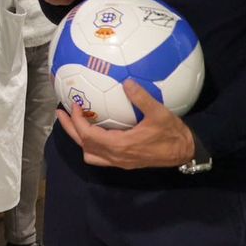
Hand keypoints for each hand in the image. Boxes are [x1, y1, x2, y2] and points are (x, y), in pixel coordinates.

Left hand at [56, 81, 195, 169]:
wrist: (185, 152)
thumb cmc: (172, 134)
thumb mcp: (159, 113)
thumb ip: (141, 98)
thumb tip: (127, 82)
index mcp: (120, 146)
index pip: (88, 135)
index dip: (77, 120)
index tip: (73, 105)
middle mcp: (116, 157)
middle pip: (84, 146)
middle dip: (70, 129)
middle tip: (60, 114)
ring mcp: (119, 162)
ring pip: (90, 155)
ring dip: (80, 140)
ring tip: (75, 124)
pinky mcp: (125, 163)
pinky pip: (100, 157)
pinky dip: (92, 145)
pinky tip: (96, 132)